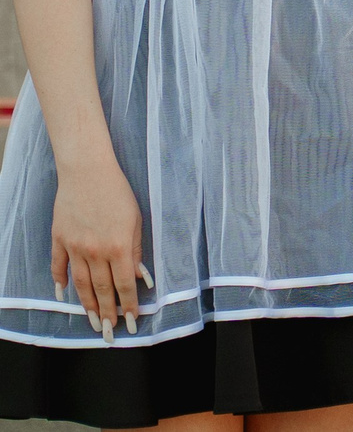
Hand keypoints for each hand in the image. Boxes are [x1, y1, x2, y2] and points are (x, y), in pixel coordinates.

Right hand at [51, 161, 143, 337]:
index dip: (128, 305)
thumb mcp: (137, 221)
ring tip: (91, 322)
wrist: (88, 172)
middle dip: (107, 314)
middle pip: (101, 290)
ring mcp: (74, 247)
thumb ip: (136, 251)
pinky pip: (58, 266)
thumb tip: (139, 278)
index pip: (124, 285)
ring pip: (80, 284)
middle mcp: (95, 252)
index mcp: (118, 247)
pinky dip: (60, 282)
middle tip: (108, 333)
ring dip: (86, 305)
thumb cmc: (118, 193)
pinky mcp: (59, 239)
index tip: (130, 322)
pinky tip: (63, 296)